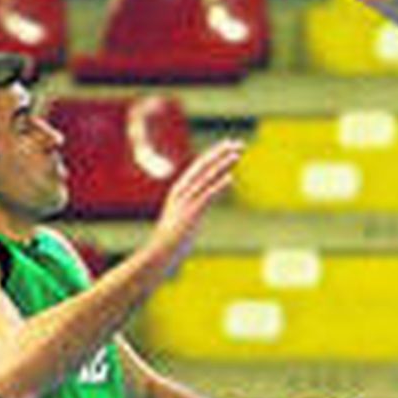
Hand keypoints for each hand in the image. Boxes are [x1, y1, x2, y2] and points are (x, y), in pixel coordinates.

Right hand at [146, 140, 243, 275]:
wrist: (159, 255)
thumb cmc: (171, 240)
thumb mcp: (184, 218)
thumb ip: (193, 208)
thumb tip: (204, 204)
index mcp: (179, 190)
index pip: (199, 167)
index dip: (215, 155)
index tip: (230, 146)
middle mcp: (182, 192)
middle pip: (203, 166)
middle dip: (221, 153)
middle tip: (238, 143)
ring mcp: (186, 202)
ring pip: (207, 177)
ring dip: (223, 164)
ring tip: (237, 154)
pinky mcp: (191, 214)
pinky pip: (207, 196)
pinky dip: (219, 186)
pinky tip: (231, 178)